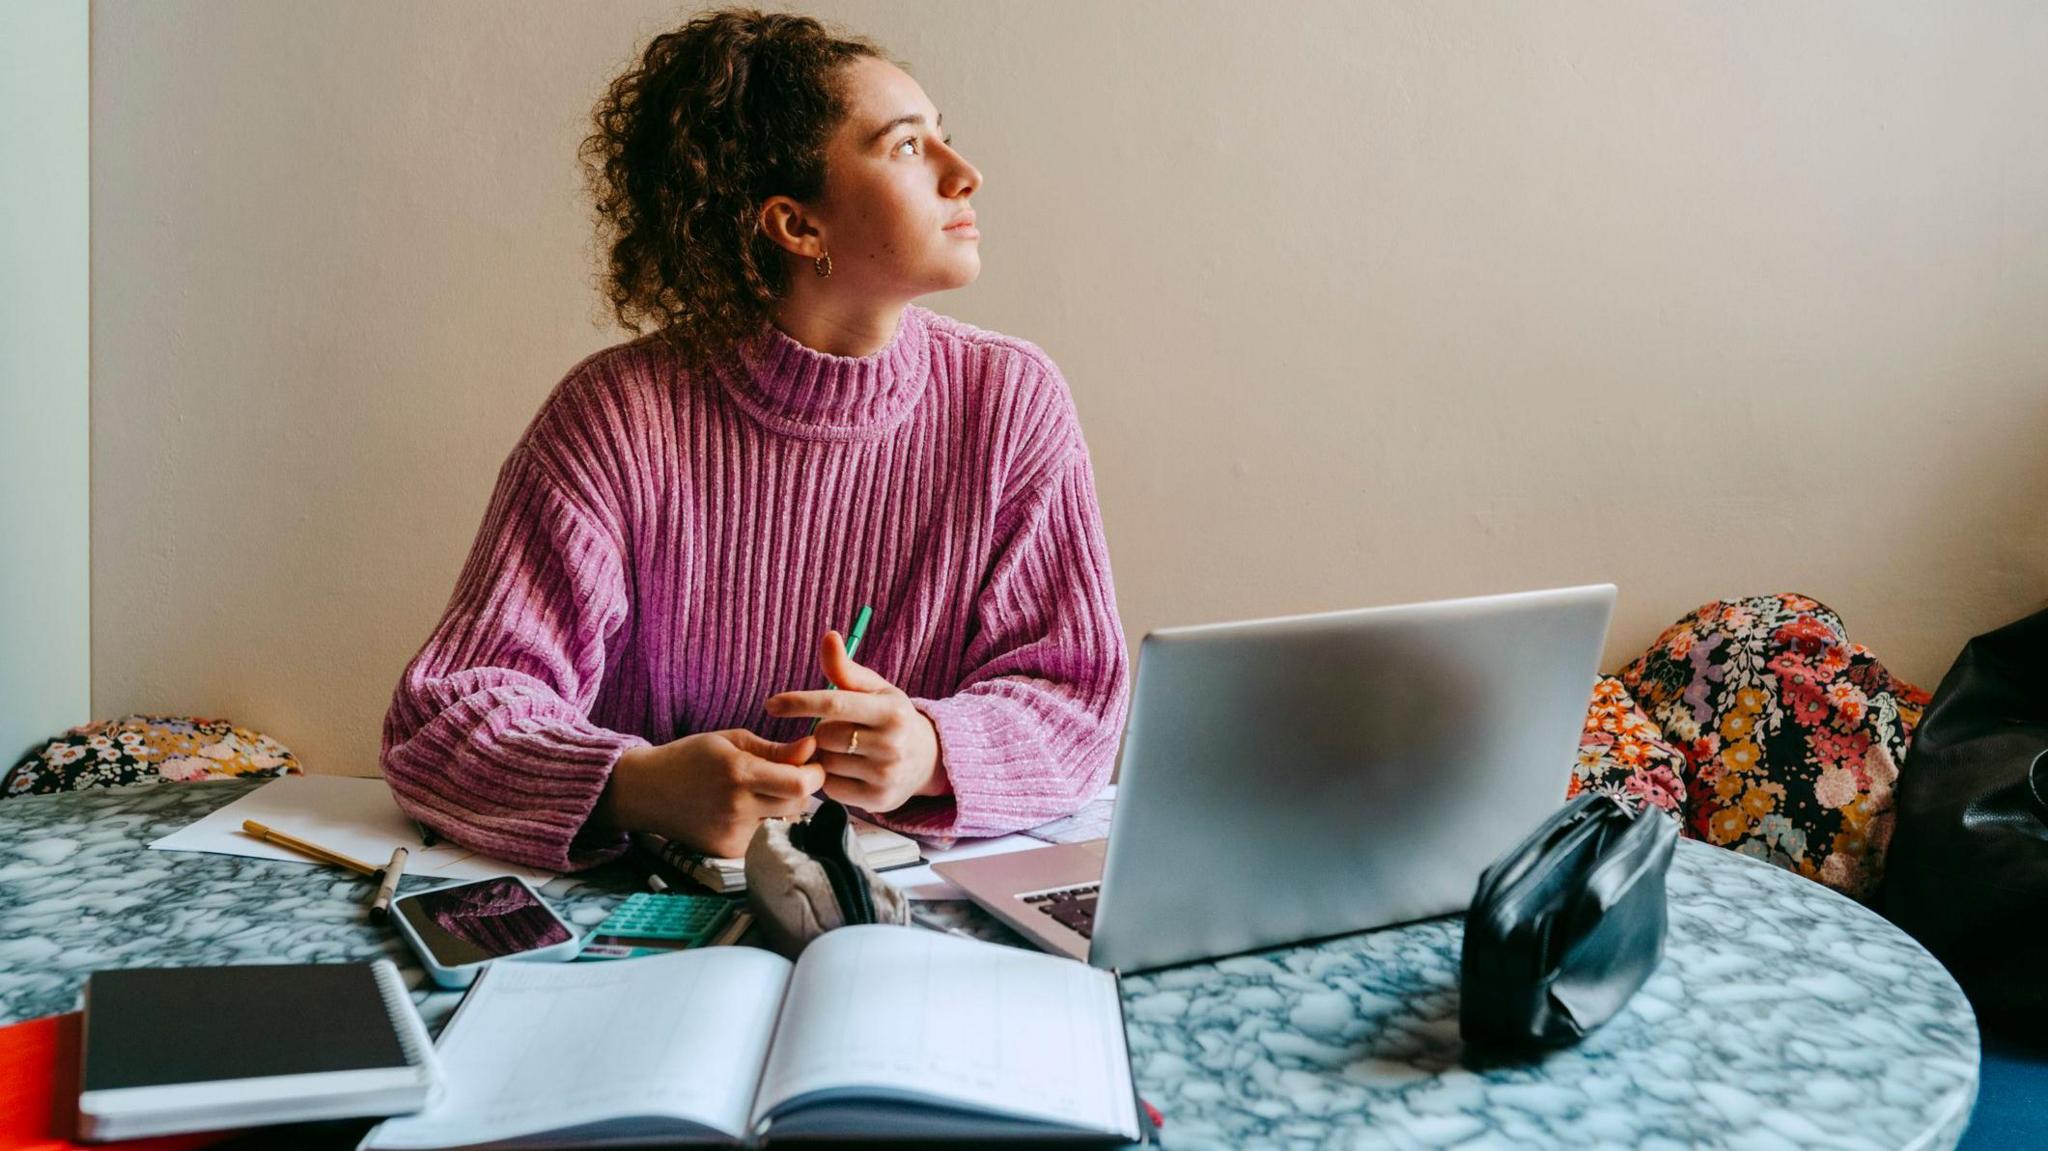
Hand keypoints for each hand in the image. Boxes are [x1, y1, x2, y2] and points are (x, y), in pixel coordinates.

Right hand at [597, 729, 821, 858]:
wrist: (645, 791)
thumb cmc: (690, 758)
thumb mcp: (731, 741)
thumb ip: (775, 749)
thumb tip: (812, 747)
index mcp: (738, 773)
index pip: (800, 784)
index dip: (815, 774)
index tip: (812, 765)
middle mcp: (737, 807)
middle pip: (798, 804)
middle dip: (802, 788)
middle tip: (789, 775)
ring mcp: (732, 834)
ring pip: (784, 821)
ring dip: (784, 807)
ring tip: (761, 792)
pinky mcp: (727, 852)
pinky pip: (764, 836)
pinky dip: (764, 823)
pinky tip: (743, 810)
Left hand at [765, 629, 947, 813]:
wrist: (926, 759)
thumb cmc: (890, 717)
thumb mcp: (874, 689)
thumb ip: (845, 668)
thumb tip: (829, 636)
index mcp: (892, 711)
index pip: (835, 704)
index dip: (799, 702)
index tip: (771, 704)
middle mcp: (892, 744)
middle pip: (825, 736)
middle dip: (821, 731)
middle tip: (837, 729)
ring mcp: (886, 775)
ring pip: (826, 763)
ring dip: (825, 755)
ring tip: (846, 750)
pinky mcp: (878, 801)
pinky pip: (832, 789)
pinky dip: (831, 778)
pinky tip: (847, 769)